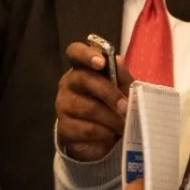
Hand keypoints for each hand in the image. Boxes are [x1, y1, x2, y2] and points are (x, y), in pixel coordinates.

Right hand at [56, 40, 131, 162]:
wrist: (100, 137)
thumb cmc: (111, 105)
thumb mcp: (122, 89)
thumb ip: (121, 76)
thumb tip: (118, 60)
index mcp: (81, 69)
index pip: (75, 52)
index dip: (86, 54)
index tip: (101, 62)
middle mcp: (67, 84)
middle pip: (84, 79)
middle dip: (109, 93)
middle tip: (126, 106)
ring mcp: (63, 106)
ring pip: (88, 107)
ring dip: (111, 118)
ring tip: (123, 125)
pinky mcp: (64, 128)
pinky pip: (87, 129)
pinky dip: (104, 133)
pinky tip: (111, 135)